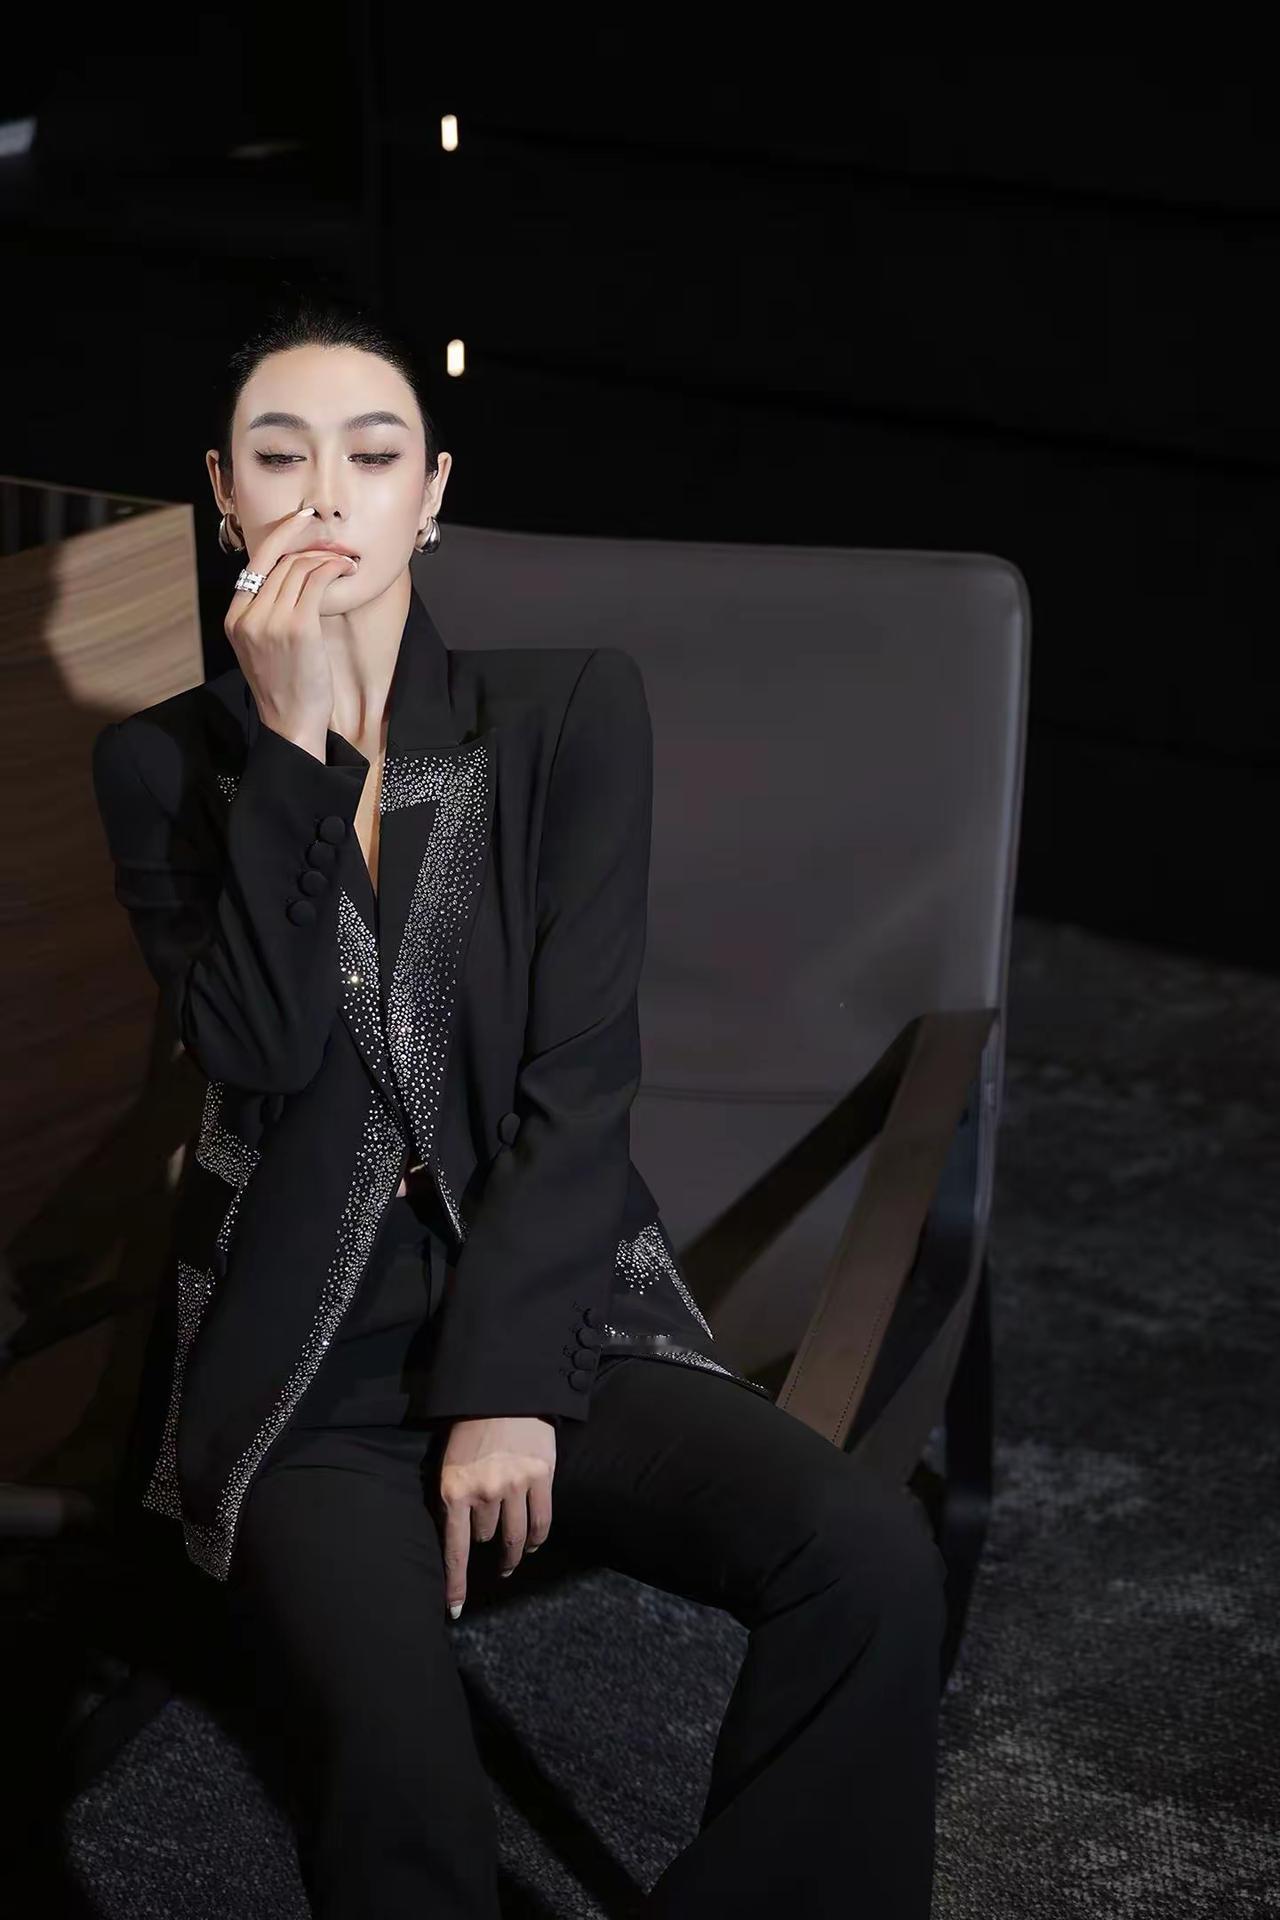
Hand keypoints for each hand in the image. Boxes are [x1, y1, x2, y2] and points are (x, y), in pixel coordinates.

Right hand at [224, 507, 359, 752]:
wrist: (291, 724)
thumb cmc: (285, 687)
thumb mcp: (260, 646)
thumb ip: (264, 612)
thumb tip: (289, 575)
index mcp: (234, 618)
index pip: (255, 562)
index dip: (280, 535)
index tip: (301, 520)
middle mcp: (247, 617)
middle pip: (280, 562)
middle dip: (311, 549)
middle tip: (334, 547)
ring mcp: (269, 622)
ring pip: (299, 568)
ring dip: (327, 559)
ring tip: (345, 563)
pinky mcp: (297, 628)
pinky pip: (316, 582)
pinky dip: (334, 570)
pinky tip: (346, 571)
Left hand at [438, 1416, 555, 1616]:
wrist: (502, 1390)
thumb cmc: (469, 1427)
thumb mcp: (448, 1462)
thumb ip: (453, 1497)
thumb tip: (457, 1535)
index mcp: (454, 1490)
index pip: (455, 1550)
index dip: (456, 1584)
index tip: (455, 1609)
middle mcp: (484, 1492)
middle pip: (486, 1538)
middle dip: (486, 1540)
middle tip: (489, 1545)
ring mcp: (515, 1485)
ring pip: (514, 1536)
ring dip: (512, 1550)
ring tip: (511, 1559)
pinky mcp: (541, 1476)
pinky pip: (541, 1521)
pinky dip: (536, 1538)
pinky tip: (531, 1544)